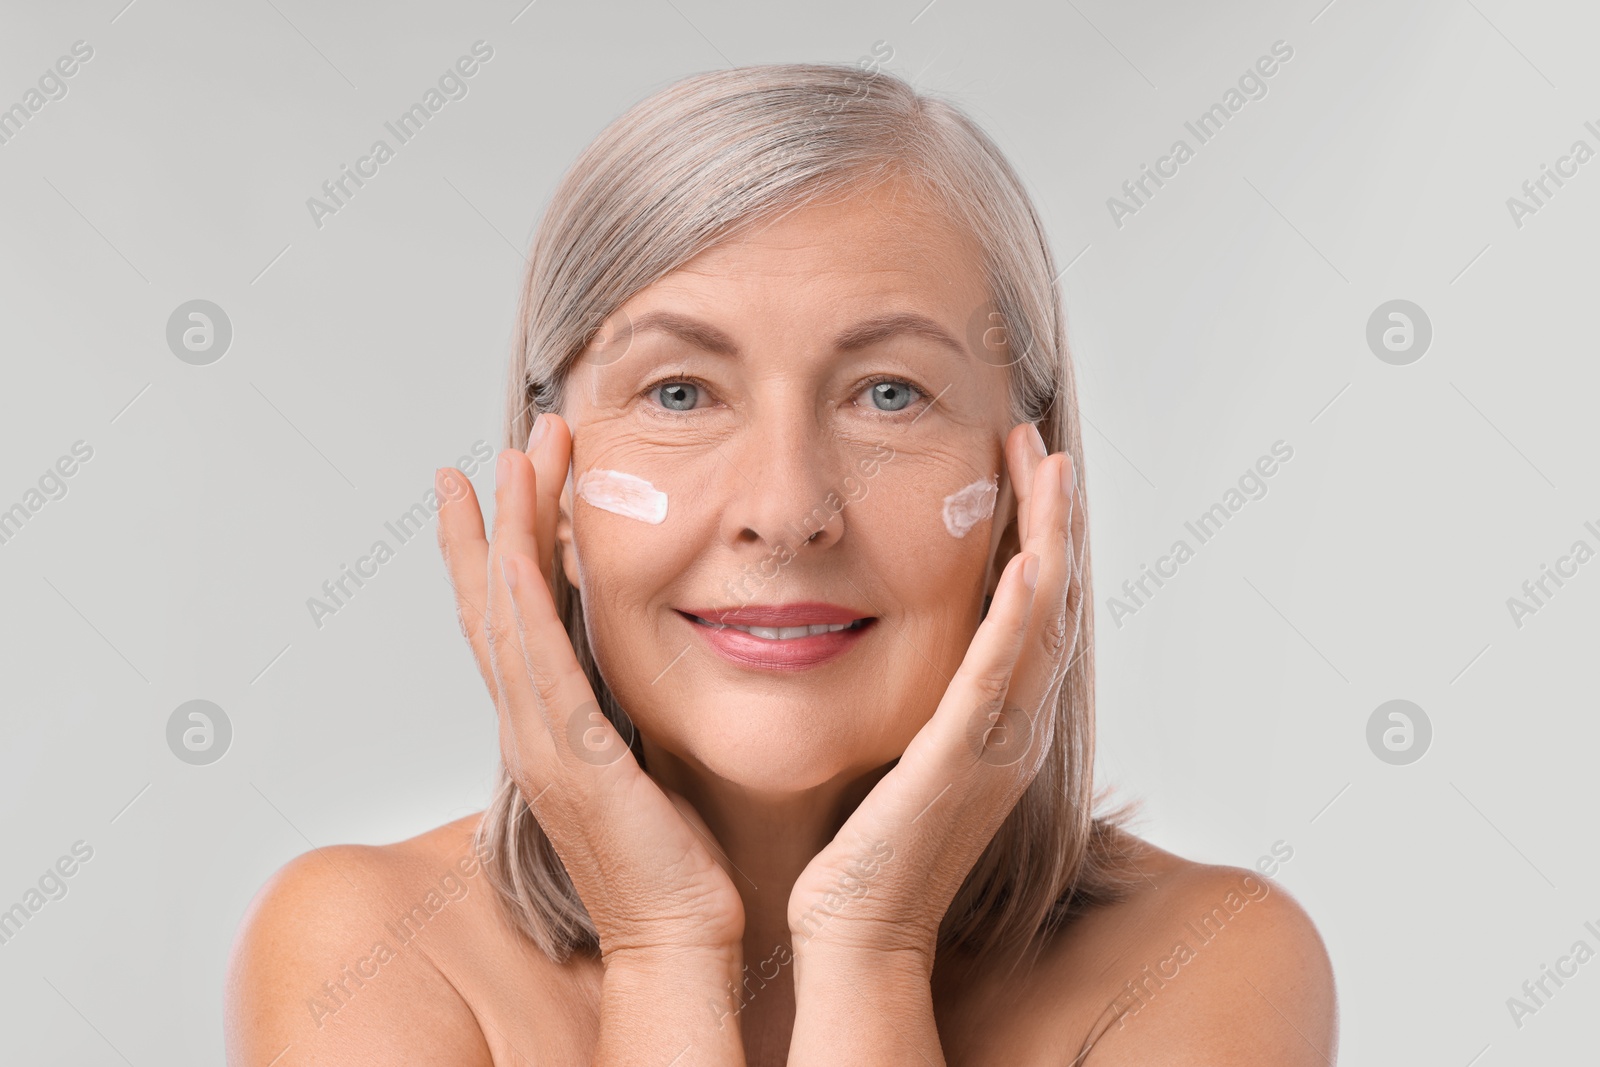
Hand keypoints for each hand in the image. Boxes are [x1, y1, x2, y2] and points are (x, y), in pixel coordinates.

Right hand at [435, 413, 745, 963]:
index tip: (500, 483)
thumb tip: (646, 655)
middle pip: (491, 604)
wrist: (679, 938)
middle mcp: (530, 728)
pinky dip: (521, 607)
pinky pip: (540, 670)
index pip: (508, 620)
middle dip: (497, 518)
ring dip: (505, 534)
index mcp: (548, 726)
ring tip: (509, 462)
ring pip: (506, 619)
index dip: (495, 548)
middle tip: (506, 444)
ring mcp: (543, 744)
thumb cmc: (673, 861)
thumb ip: (628, 707)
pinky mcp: (576, 761)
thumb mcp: (644, 760)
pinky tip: (517, 553)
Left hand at [786, 421, 1083, 966]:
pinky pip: (997, 679)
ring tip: (1048, 468)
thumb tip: (897, 636)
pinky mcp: (960, 761)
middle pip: (1052, 600)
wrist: (860, 929)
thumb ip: (923, 696)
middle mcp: (1014, 725)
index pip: (1031, 608)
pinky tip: (1027, 564)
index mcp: (999, 719)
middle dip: (1051, 516)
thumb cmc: (868, 849)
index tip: (1020, 467)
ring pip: (1041, 623)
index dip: (1036, 533)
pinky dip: (1018, 620)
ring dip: (1049, 540)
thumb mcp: (906, 749)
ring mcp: (997, 743)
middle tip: (1040, 443)